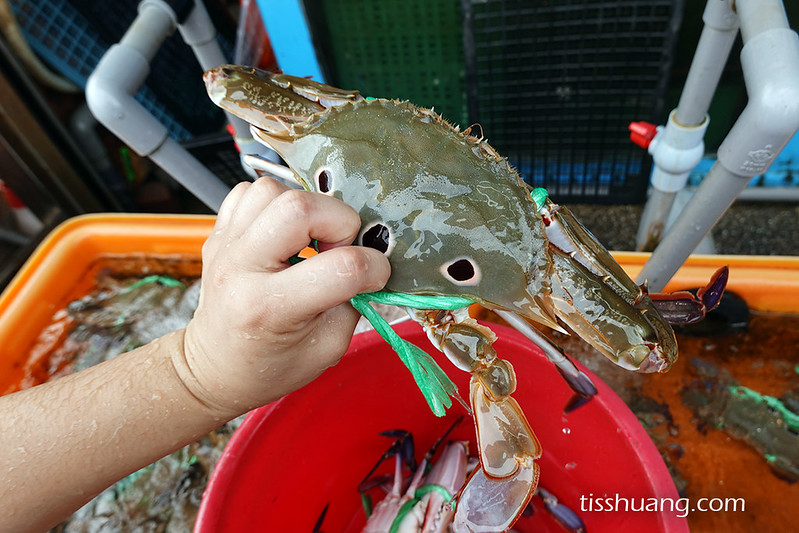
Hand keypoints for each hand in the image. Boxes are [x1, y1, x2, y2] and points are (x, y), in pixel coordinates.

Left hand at [180, 177, 390, 417]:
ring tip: (311, 238)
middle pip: (300, 208)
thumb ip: (354, 302)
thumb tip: (372, 262)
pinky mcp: (219, 233)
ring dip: (305, 208)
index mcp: (270, 307)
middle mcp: (241, 268)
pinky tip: (284, 232)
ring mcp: (225, 245)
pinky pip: (249, 192)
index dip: (373, 266)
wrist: (214, 367)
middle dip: (340, 222)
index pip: (341, 268)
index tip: (376, 275)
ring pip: (273, 191)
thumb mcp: (327, 348)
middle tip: (340, 249)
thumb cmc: (270, 366)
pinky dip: (275, 204)